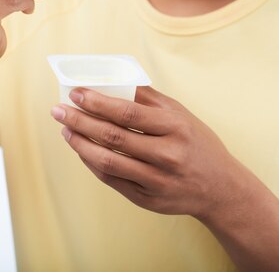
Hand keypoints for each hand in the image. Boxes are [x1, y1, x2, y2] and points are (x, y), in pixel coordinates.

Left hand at [50, 86, 251, 218]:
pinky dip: (91, 163)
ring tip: (65, 131)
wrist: (221, 189)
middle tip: (58, 111)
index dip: (97, 102)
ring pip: (107, 161)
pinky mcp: (147, 200)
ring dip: (80, 144)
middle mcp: (167, 155)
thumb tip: (113, 79)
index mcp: (175, 128)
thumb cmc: (197, 143)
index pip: (127, 113)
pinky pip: (111, 179)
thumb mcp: (181, 114)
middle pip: (112, 137)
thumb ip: (148, 98)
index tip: (75, 93)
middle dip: (79, 121)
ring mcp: (156, 181)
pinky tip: (81, 149)